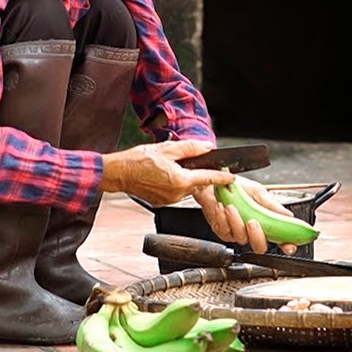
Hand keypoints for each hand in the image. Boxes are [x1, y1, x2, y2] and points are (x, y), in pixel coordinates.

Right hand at [100, 140, 234, 206]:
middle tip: (185, 161)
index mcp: (180, 180)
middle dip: (196, 172)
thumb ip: (190, 148)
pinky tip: (162, 175)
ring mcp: (169, 200)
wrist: (118, 173)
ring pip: (186, 188)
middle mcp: (177, 194)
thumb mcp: (167, 149)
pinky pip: (175, 193)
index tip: (233, 177)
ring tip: (167, 166)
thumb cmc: (137, 161)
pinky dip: (173, 184)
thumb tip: (207, 147)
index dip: (223, 178)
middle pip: (197, 183)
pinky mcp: (162, 203)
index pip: (208, 178)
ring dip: (183, 178)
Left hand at [192, 175, 299, 255]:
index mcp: (266, 222)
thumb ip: (272, 205)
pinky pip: (225, 232)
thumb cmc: (238, 187)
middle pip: (260, 247)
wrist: (217, 182)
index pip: (279, 239)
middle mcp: (252, 230)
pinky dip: (223, 219)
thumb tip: (288, 216)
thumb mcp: (258, 192)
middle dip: (257, 236)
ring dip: (236, 222)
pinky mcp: (223, 231)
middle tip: (253, 221)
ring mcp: (238, 232)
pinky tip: (222, 207)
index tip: (289, 246)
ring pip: (241, 238)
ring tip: (232, 207)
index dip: (286, 245)